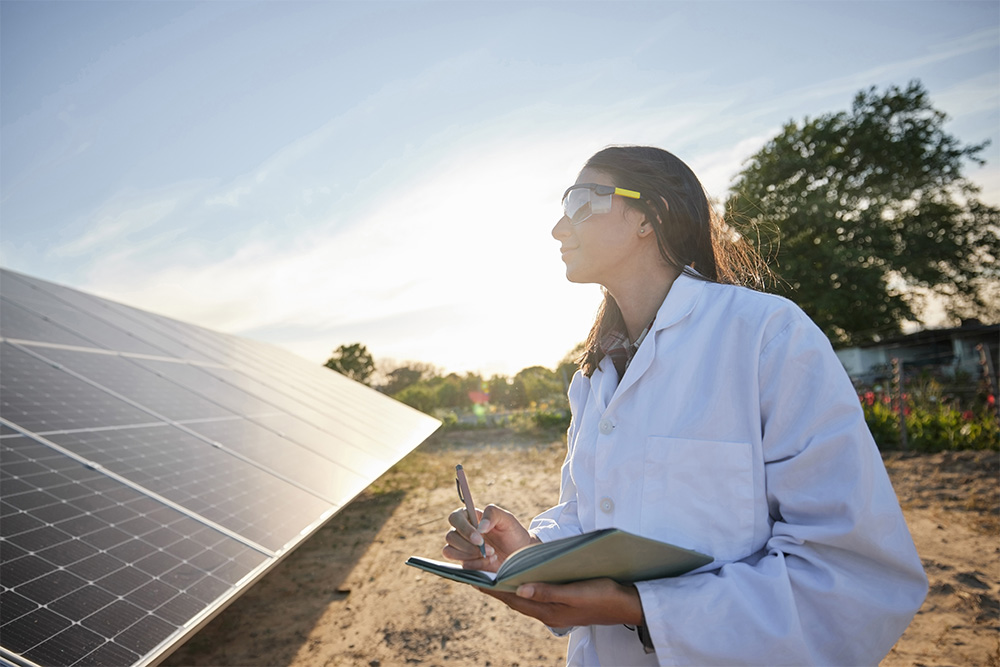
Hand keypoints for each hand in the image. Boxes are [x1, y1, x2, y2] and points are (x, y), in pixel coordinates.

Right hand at [443, 504, 535, 570]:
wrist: (520, 554)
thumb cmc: (513, 533)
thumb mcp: (507, 519)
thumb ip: (493, 514)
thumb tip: (480, 527)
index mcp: (470, 517)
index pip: (455, 518)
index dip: (464, 528)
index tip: (480, 538)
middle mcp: (463, 532)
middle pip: (450, 537)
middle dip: (469, 545)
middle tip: (489, 549)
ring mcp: (462, 548)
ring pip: (449, 551)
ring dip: (471, 555)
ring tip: (492, 554)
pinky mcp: (466, 563)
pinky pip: (462, 565)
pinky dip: (477, 565)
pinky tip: (491, 561)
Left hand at [481, 578, 643, 627]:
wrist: (627, 605)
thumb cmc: (604, 595)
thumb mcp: (575, 591)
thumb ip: (547, 591)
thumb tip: (518, 589)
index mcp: (549, 611)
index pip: (513, 600)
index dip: (493, 590)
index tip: (474, 580)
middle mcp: (549, 614)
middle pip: (516, 601)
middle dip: (496, 589)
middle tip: (476, 577)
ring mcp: (556, 612)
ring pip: (526, 600)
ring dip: (509, 589)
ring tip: (493, 577)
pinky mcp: (564, 607)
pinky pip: (537, 598)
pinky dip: (525, 589)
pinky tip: (522, 581)